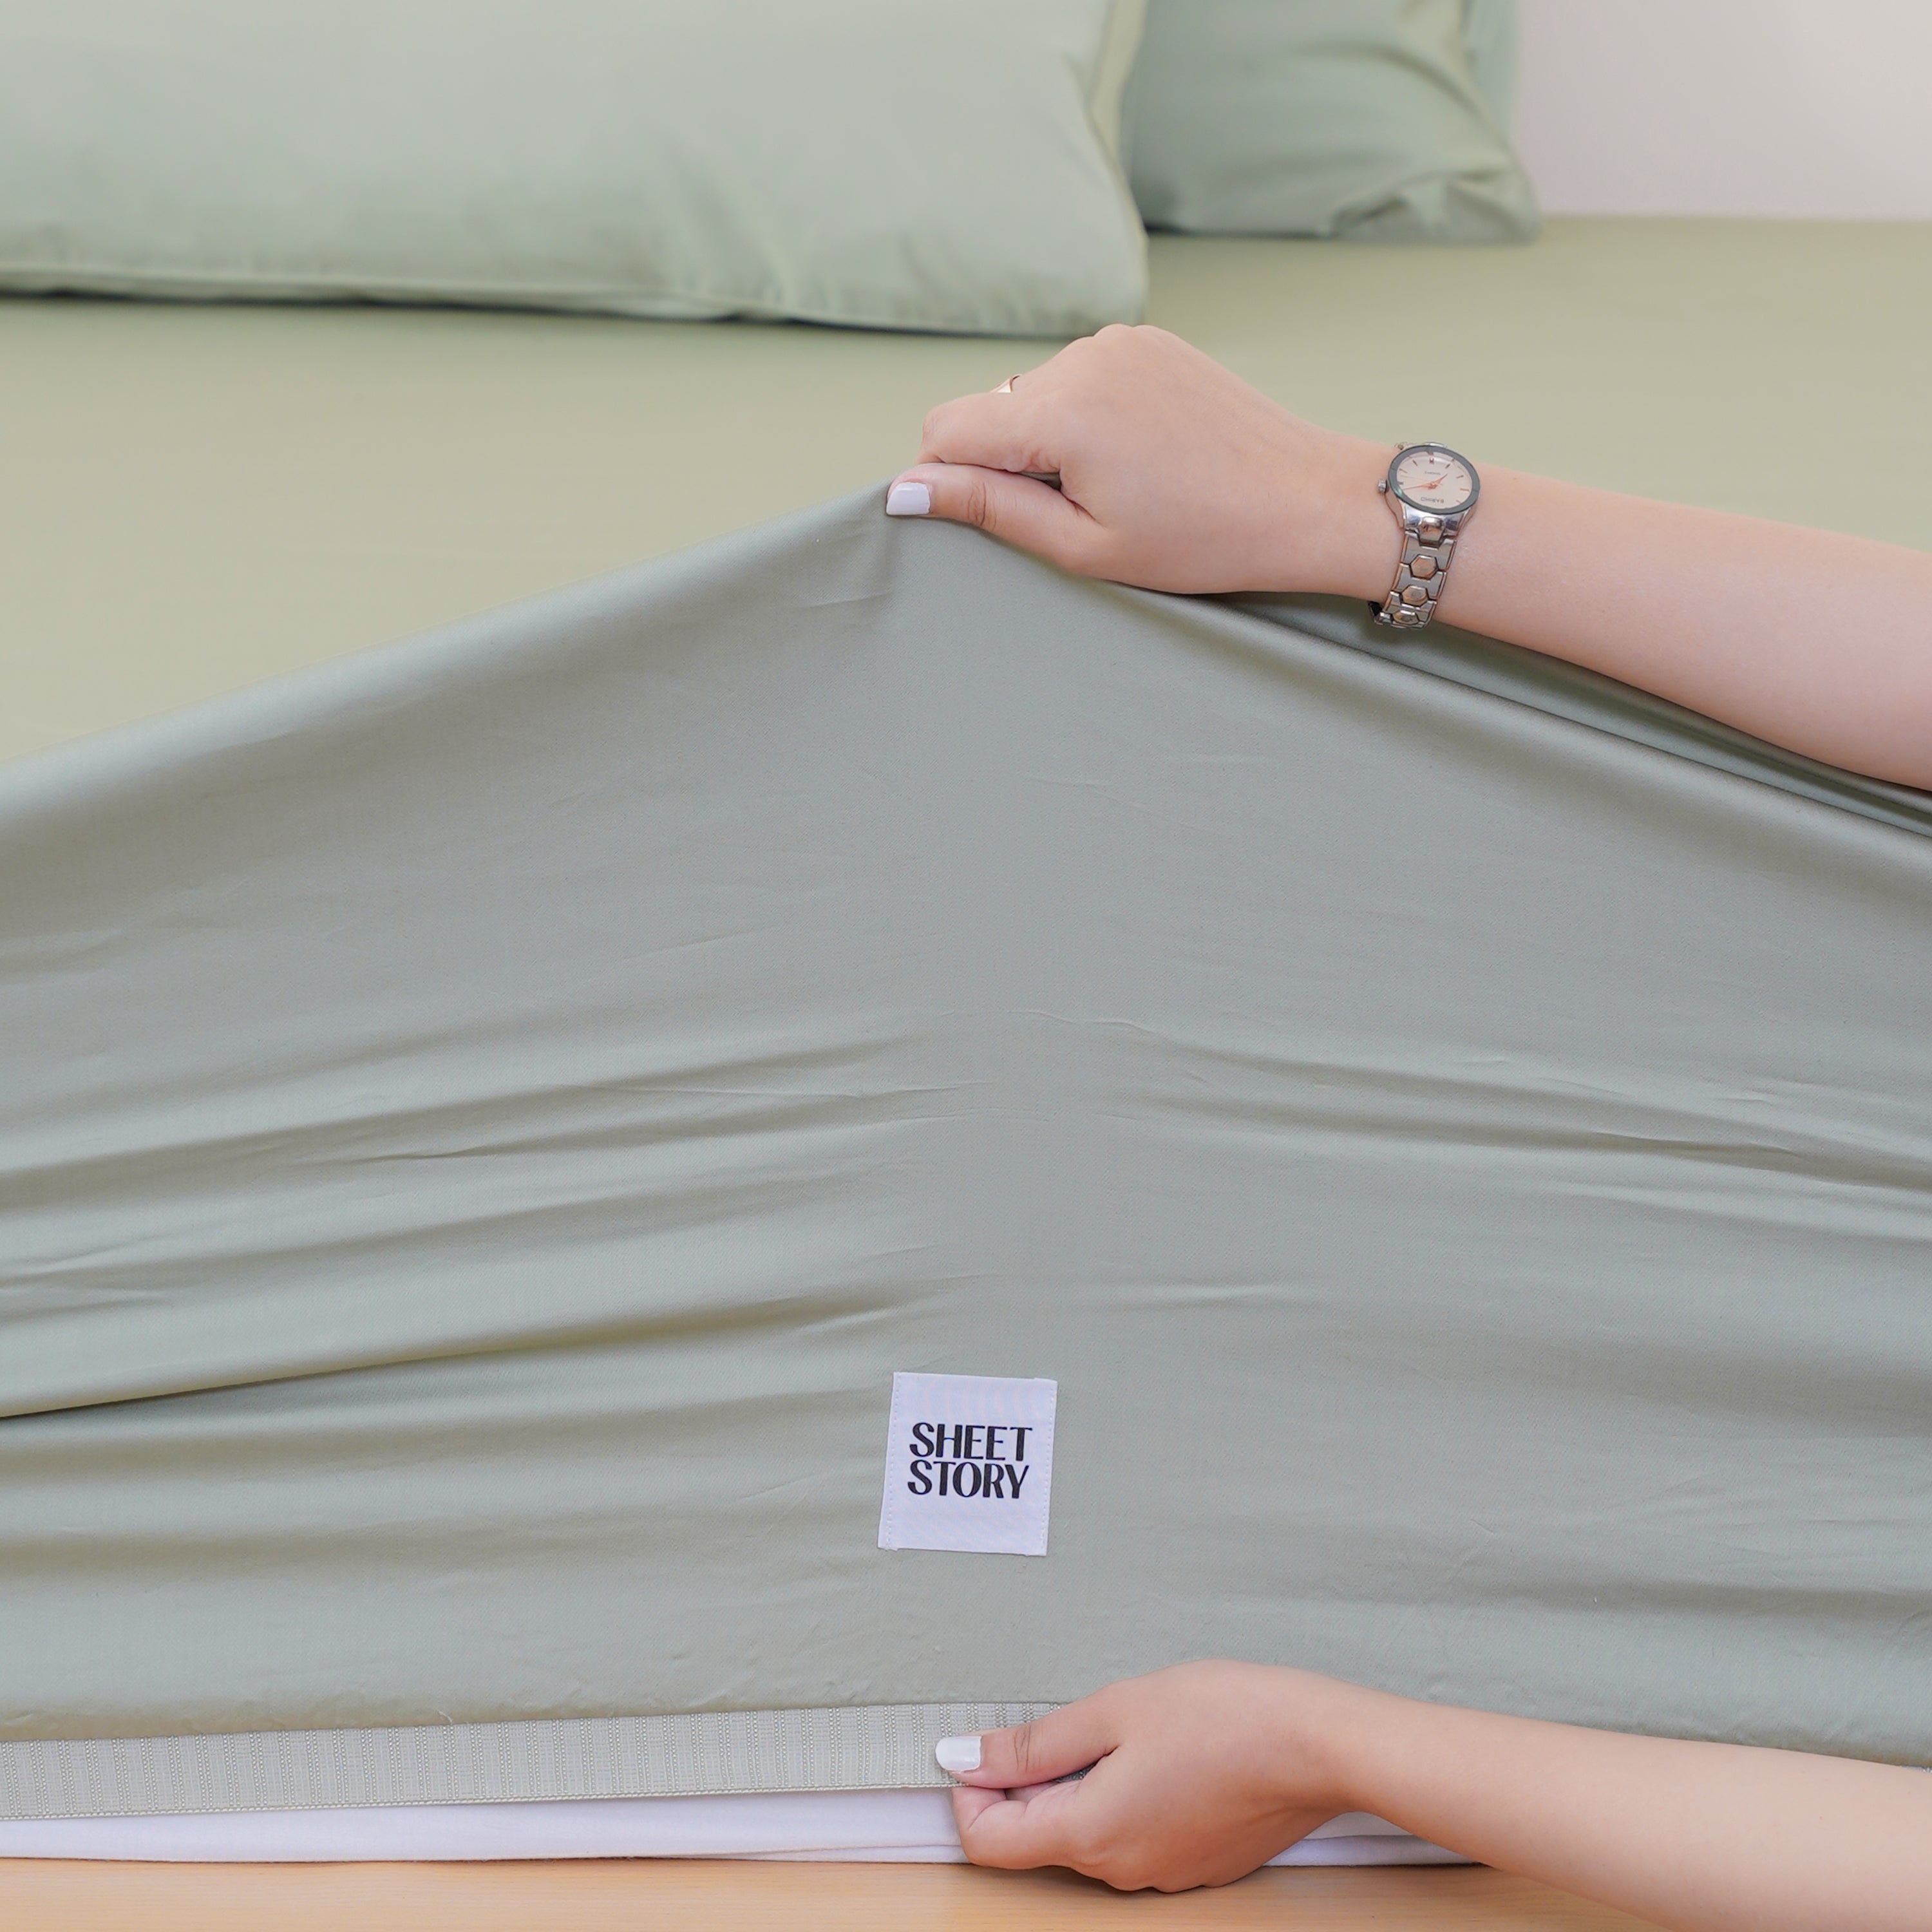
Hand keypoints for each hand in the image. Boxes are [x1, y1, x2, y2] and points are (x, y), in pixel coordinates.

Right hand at [887, 326, 1391, 597]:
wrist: (1304, 500)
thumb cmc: (1202, 538)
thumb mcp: (1083, 546)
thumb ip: (988, 510)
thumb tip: (903, 490)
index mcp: (1061, 413)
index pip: (945, 429)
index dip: (948, 480)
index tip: (992, 518)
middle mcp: (1082, 359)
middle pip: (987, 410)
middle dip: (1007, 462)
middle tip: (1079, 512)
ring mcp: (1117, 342)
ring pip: (1031, 394)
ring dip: (1049, 440)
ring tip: (1120, 484)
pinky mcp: (1145, 339)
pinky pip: (1078, 377)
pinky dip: (1086, 416)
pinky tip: (1139, 454)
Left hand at [937, 1661, 1359, 1891]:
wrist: (1317, 1745)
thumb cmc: (1225, 1717)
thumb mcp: (1114, 1709)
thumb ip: (1034, 1744)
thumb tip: (966, 1760)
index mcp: (1091, 1834)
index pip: (990, 1844)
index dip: (970, 1794)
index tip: (979, 1750)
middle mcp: (1121, 1869)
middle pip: (1038, 1838)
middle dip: (1028, 1783)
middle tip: (1060, 1721)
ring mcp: (1162, 1872)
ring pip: (1087, 1835)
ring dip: (1079, 1786)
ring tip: (1118, 1728)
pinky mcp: (1194, 1862)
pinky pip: (1132, 1835)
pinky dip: (1122, 1796)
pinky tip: (1155, 1751)